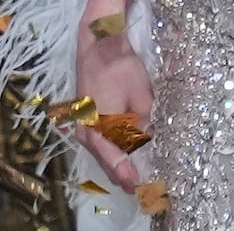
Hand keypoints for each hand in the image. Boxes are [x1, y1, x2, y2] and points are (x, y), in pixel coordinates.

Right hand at [72, 25, 153, 189]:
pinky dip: (114, 150)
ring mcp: (84, 127)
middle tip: (145, 187)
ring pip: (104, 154)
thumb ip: (144, 125)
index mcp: (98, 131)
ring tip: (139, 172)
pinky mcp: (86, 119)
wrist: (99, 44)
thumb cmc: (120, 69)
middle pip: (107, 164)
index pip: (115, 163)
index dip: (129, 178)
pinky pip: (101, 142)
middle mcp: (86, 134)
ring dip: (119, 163)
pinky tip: (128, 151)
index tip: (142, 188)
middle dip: (124, 175)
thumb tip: (149, 143)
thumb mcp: (141, 98)